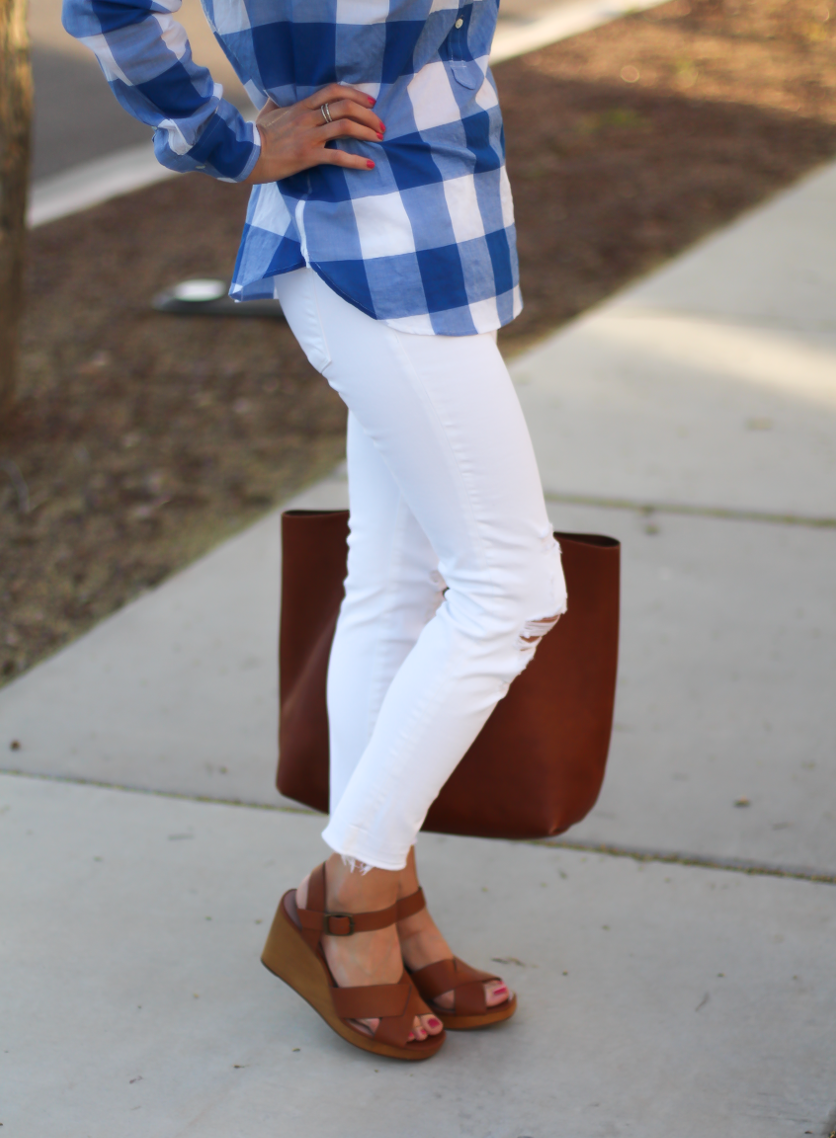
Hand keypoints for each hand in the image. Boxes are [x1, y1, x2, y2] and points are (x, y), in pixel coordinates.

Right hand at [244, 84, 383, 183]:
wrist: (247, 155)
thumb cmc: (257, 134)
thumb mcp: (268, 112)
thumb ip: (278, 103)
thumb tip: (277, 96)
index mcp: (301, 106)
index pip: (334, 91)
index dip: (356, 93)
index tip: (370, 101)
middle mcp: (308, 118)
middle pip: (345, 107)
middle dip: (368, 114)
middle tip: (380, 125)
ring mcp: (309, 137)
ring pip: (345, 127)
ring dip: (367, 132)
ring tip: (379, 138)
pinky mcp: (308, 156)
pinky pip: (338, 157)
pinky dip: (357, 161)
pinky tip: (369, 164)